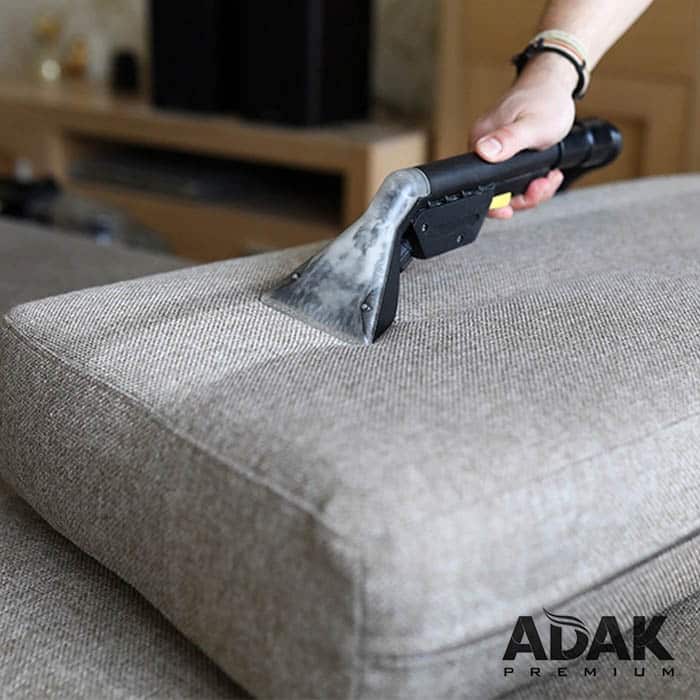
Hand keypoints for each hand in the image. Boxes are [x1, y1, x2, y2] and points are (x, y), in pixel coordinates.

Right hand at [470, 53, 577, 218]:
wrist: (555, 84)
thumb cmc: (545, 100)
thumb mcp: (531, 125)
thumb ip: (507, 140)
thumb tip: (483, 152)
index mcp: (480, 143)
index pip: (481, 187)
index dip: (502, 201)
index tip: (522, 199)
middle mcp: (482, 150)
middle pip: (496, 192)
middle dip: (524, 196)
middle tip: (544, 184)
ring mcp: (493, 153)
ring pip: (508, 188)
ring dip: (532, 190)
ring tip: (549, 178)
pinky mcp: (504, 154)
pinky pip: (514, 179)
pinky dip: (532, 182)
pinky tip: (545, 174)